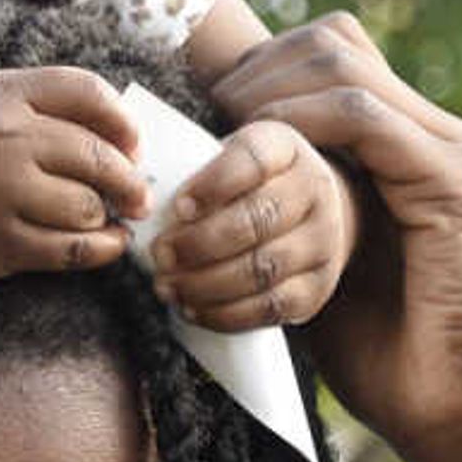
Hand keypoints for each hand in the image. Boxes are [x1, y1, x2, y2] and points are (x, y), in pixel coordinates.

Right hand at [0, 67, 149, 276]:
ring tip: (114, 216)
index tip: (133, 143)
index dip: (123, 120)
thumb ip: (49, 100)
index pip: (87, 93)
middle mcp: (5, 143)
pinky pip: (67, 252)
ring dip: (109, 215)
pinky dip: (98, 250)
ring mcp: (0, 198)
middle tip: (141, 193)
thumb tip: (126, 136)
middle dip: (130, 180)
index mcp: (4, 96)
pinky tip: (106, 243)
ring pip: (87, 209)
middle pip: (98, 157)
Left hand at [150, 119, 352, 331]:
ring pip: (263, 268)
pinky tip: (193, 308)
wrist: (306, 213)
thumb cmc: (246, 184)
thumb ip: (192, 169)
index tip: (178, 207)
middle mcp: (314, 190)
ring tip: (167, 286)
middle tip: (160, 256)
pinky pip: (270, 307)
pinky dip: (225, 313)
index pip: (253, 160)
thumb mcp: (227, 159)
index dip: (213, 185)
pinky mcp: (316, 288)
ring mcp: (323, 241)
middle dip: (200, 243)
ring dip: (206, 283)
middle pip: (258, 220)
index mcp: (285, 148)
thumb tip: (138, 196)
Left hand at [205, 12, 461, 448]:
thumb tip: (207, 214)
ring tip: (221, 129)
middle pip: (333, 43)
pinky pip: (364, 116)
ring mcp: (448, 152)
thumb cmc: (397, 363)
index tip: (205, 113)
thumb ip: (293, 225)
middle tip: (206, 110)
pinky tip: (262, 150)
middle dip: (257, 66)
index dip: (262, 70)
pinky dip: (303, 121)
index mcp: (405, 153)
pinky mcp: (452, 179)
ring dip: (267, 91)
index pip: (331, 60)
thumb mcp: (324, 274)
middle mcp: (431, 136)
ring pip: (344, 65)